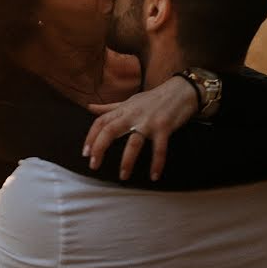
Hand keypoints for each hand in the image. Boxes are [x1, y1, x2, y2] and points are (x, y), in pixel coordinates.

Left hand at [83, 76, 198, 181]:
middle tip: (93, 165)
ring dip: (127, 161)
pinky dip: (157, 163)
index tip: (85, 152)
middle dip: (100, 148)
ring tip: (123, 176)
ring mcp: (149, 122)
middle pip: (110, 130)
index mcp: (123, 110)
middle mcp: (133, 115)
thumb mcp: (129, 101)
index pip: (101, 122)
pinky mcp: (164, 128)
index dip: (91, 137)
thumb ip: (109, 107)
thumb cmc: (153, 98)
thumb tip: (89, 107)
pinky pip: (159, 149)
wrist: (181, 91)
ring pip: (134, 143)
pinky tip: (154, 176)